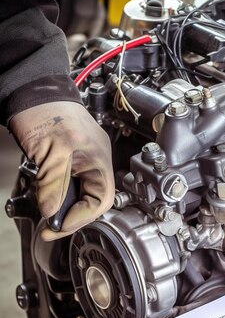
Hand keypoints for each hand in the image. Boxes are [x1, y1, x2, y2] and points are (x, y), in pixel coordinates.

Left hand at [10, 101, 114, 240]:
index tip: (58, 226)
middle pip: (91, 200)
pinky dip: (58, 196)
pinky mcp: (69, 158)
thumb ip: (52, 186)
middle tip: (50, 228)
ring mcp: (83, 159)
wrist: (30, 89)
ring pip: (79, 194)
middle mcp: (95, 160)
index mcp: (99, 158)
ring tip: (47, 216)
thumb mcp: (48, 152)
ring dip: (63, 207)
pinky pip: (69, 184)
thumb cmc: (44, 109)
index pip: (100, 200)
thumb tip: (52, 213)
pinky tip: (47, 200)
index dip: (80, 217)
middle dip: (71, 216)